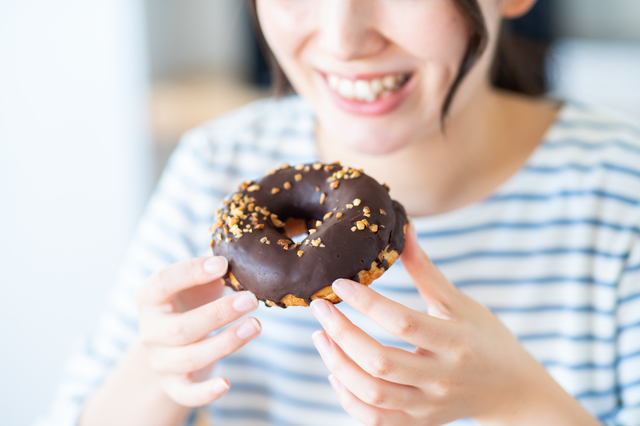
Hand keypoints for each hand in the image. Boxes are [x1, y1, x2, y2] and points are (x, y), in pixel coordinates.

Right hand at [136, 256, 260, 406]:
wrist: (173, 340)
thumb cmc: (190, 301)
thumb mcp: (196, 281)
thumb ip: (212, 268)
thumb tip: (242, 253)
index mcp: (150, 297)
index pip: (163, 282)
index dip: (191, 272)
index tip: (223, 264)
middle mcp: (150, 331)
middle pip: (181, 328)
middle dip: (218, 313)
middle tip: (251, 299)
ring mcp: (160, 360)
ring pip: (190, 357)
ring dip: (226, 342)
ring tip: (256, 325)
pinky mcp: (173, 385)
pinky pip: (186, 394)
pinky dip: (205, 392)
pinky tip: (226, 383)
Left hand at [310, 223, 599, 425]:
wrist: (511, 390)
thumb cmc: (485, 338)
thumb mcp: (460, 303)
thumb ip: (426, 270)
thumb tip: (404, 228)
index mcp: (454, 341)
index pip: (402, 322)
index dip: (367, 302)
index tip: (339, 283)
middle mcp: (441, 377)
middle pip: (381, 361)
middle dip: (342, 333)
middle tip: (319, 307)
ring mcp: (428, 405)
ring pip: (373, 393)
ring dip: (338, 364)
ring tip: (319, 336)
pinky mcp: (419, 422)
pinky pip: (376, 420)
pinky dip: (349, 399)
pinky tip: (335, 373)